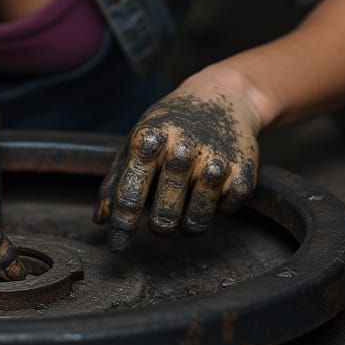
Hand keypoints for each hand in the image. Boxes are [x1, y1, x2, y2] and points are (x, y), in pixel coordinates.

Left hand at [93, 72, 259, 249]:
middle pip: (164, 220)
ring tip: (187, 200)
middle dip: (160, 226)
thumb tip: (100, 220)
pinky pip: (226, 212)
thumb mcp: (138, 140)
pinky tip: (214, 184)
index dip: (122, 226)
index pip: (130, 196)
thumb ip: (116, 180)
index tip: (118, 247)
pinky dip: (219, 207)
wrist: (222, 97)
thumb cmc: (171, 123)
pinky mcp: (244, 172)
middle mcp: (181, 151)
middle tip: (162, 215)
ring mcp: (214, 162)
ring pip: (195, 224)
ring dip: (188, 223)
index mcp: (148, 141)